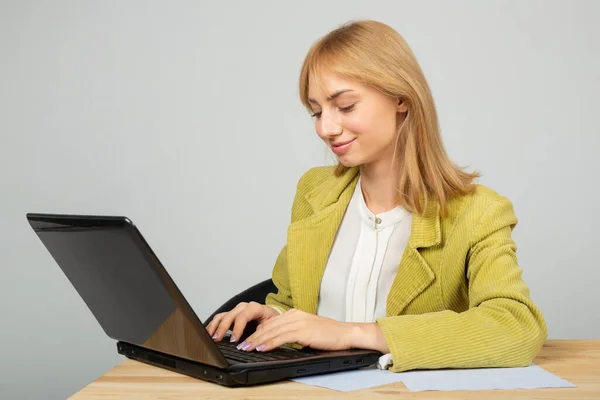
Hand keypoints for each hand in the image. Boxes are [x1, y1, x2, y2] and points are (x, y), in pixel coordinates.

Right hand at [206, 301, 279, 342]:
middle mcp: (243, 307)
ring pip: (222, 316)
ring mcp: (236, 311)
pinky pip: (219, 318)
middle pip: (230, 315)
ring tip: (210, 337)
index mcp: (255, 308)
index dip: (237, 328)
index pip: (243, 316)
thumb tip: (255, 340)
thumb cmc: (271, 320)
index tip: (233, 340)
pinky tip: (209, 333)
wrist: (270, 315)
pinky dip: (213, 326)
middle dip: (222, 328)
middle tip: (217, 340)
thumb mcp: (271, 325)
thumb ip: (263, 331)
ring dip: (215, 326)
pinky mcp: (231, 315)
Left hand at [237, 308, 358, 351]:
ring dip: (256, 340)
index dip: (257, 331)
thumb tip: (277, 340)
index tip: (247, 339)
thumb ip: (292, 332)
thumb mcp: (307, 331)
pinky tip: (261, 347)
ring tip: (246, 347)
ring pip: (271, 331)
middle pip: (268, 326)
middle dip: (252, 336)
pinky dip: (268, 343)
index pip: (270, 322)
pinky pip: (281, 337)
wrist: (345, 333)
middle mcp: (294, 315)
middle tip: (241, 344)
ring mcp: (298, 322)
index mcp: (295, 314)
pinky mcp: (302, 331)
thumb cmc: (329, 335)